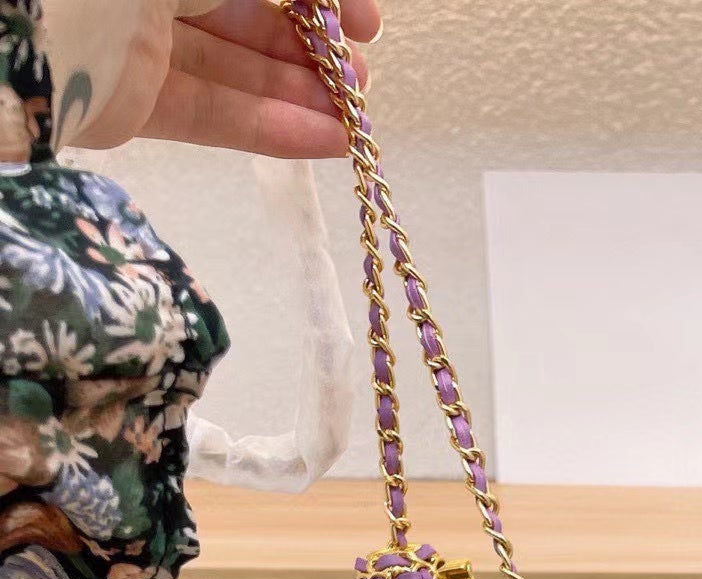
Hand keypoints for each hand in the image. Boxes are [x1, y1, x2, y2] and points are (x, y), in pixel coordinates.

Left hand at [77, 1, 382, 157]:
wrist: (28, 11)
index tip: (366, 22)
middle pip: (245, 17)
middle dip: (311, 48)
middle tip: (361, 77)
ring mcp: (138, 43)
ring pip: (233, 70)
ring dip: (301, 95)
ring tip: (356, 120)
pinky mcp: (130, 103)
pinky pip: (212, 115)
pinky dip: (272, 130)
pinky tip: (327, 142)